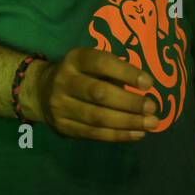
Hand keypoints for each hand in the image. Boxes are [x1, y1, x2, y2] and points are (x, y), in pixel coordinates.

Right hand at [24, 47, 160, 141]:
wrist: (41, 91)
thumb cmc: (80, 74)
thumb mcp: (91, 64)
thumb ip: (113, 72)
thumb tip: (144, 89)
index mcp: (75, 59)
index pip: (101, 63)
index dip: (126, 73)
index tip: (149, 83)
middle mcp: (64, 81)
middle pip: (99, 93)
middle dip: (129, 102)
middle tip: (152, 108)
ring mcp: (61, 106)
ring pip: (97, 118)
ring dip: (128, 122)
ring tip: (150, 124)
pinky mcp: (63, 127)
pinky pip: (94, 134)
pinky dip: (118, 135)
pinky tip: (136, 134)